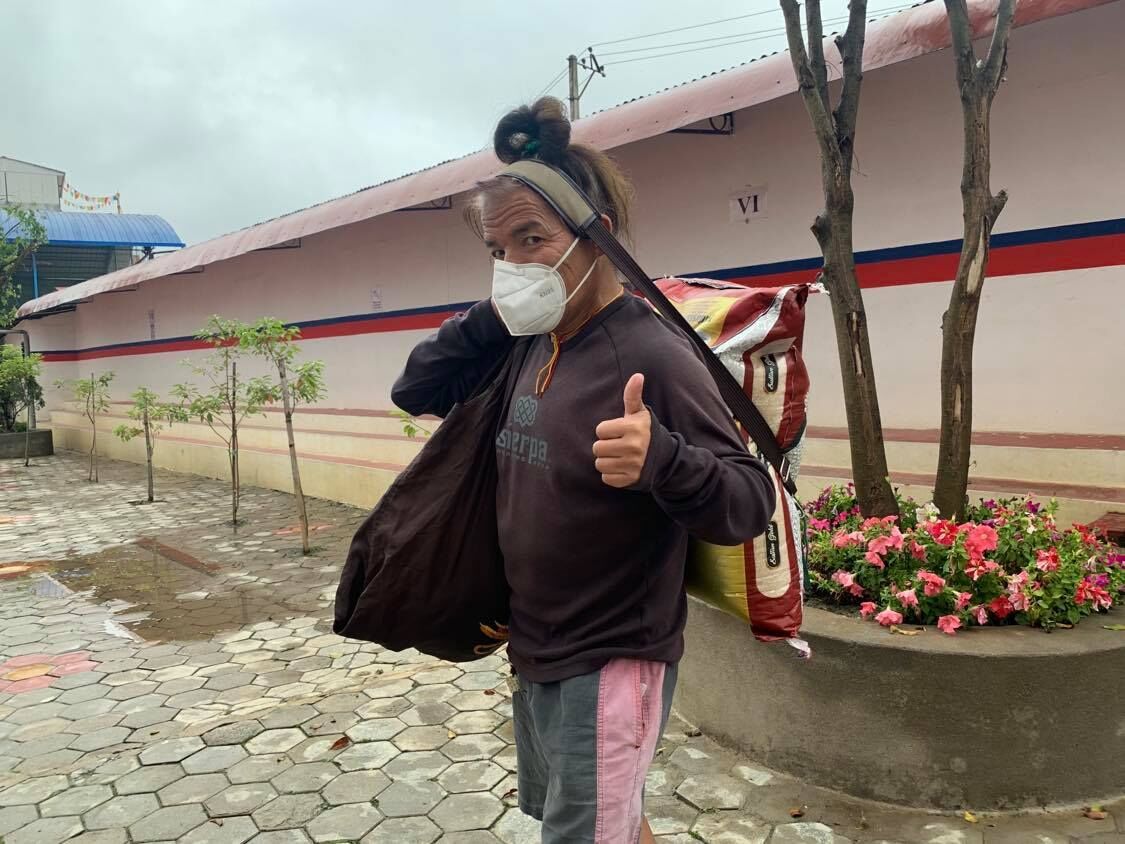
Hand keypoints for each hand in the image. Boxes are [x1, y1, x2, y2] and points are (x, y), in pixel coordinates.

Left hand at [593, 373, 650, 487]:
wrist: (663, 458)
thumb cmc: (644, 431)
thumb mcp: (639, 413)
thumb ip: (633, 395)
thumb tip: (638, 375)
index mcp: (633, 428)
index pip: (600, 430)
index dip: (607, 430)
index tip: (618, 431)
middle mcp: (633, 447)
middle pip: (597, 448)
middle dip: (605, 446)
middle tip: (617, 445)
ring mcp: (632, 464)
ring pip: (600, 464)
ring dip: (606, 461)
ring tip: (619, 456)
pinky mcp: (630, 479)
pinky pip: (606, 478)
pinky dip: (611, 474)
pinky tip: (622, 467)